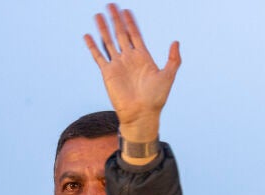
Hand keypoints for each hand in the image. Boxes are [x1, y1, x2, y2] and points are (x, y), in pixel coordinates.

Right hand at [84, 3, 180, 143]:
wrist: (142, 114)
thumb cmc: (156, 98)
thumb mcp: (168, 76)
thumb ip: (173, 59)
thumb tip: (176, 41)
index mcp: (143, 57)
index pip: (135, 35)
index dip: (131, 22)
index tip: (127, 10)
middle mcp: (129, 59)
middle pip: (120, 34)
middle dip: (116, 19)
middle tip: (111, 5)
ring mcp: (118, 65)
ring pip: (108, 41)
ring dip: (103, 28)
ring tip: (98, 15)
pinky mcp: (108, 73)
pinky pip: (99, 56)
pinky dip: (93, 46)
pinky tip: (88, 35)